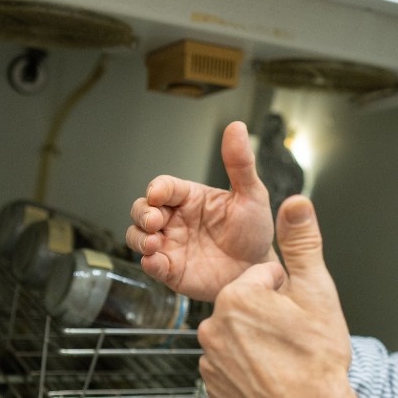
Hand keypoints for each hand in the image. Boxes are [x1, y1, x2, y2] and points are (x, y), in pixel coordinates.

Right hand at [126, 121, 277, 301]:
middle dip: (142, 213)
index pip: (164, 187)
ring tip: (153, 243)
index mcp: (190, 198)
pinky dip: (148, 263)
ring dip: (139, 238)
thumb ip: (240, 163)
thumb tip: (236, 127)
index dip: (156, 189)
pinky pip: (151, 265)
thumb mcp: (251, 194)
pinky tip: (156, 261)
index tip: (157, 194)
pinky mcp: (172, 270)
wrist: (259, 268)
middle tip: (155, 221)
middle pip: (142, 209)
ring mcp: (171, 245)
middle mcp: (176, 220)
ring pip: (138, 236)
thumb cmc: (254, 230)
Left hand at [197, 196, 354, 397]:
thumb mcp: (316, 293)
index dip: (287, 293)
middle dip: (270, 315)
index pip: (265, 277)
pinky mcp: (211, 381)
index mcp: (238, 295)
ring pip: (239, 332)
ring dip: (258, 339)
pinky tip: (268, 371)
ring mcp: (210, 355)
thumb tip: (296, 203)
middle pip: (248, 303)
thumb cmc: (316, 360)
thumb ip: (302, 244)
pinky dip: (247, 364)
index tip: (299, 314)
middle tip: (293, 337)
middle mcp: (215, 323)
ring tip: (283, 356)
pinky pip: (230, 360)